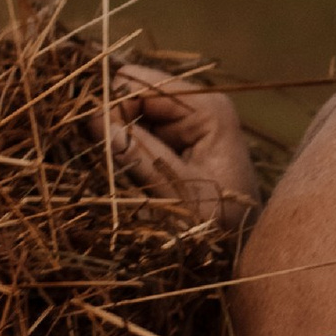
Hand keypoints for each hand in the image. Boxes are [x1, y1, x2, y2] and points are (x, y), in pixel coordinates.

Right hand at [103, 69, 262, 232]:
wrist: (241, 252)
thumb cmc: (221, 225)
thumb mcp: (179, 193)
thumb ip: (138, 155)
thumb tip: (94, 118)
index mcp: (207, 107)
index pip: (139, 83)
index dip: (112, 106)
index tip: (101, 142)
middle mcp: (196, 106)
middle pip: (131, 94)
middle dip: (112, 122)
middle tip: (106, 160)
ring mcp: (184, 123)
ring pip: (128, 116)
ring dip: (115, 141)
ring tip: (119, 173)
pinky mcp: (174, 142)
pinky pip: (135, 135)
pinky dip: (123, 152)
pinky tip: (126, 175)